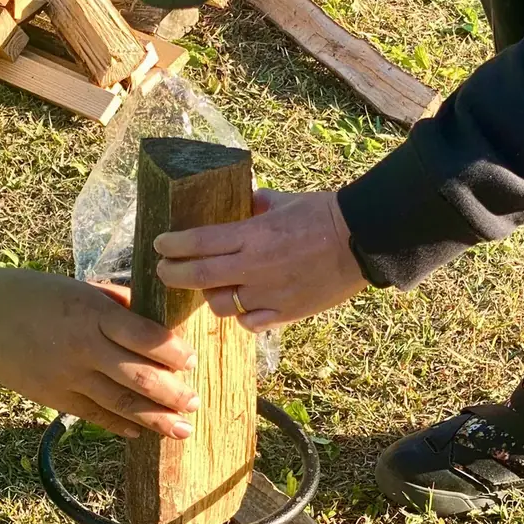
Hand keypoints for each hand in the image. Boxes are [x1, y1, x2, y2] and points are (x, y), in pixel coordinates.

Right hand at [0, 267, 199, 439]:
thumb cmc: (29, 293)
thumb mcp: (77, 288)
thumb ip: (114, 303)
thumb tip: (148, 316)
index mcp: (92, 313)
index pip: (144, 336)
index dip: (172, 352)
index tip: (191, 360)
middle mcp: (83, 347)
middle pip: (138, 376)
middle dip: (172, 393)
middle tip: (195, 403)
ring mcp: (66, 376)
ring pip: (119, 402)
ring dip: (154, 419)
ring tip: (180, 430)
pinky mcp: (52, 396)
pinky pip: (92, 415)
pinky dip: (118, 424)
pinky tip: (138, 431)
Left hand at [154, 189, 367, 330]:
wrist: (364, 240)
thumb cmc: (323, 213)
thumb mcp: (283, 201)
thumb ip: (254, 205)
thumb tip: (239, 206)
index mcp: (252, 235)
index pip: (197, 242)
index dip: (172, 245)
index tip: (159, 245)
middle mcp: (254, 267)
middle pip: (197, 277)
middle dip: (171, 274)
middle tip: (162, 270)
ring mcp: (269, 294)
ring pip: (220, 305)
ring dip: (209, 296)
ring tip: (211, 287)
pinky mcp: (286, 313)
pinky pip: (249, 322)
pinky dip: (241, 315)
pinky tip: (243, 305)